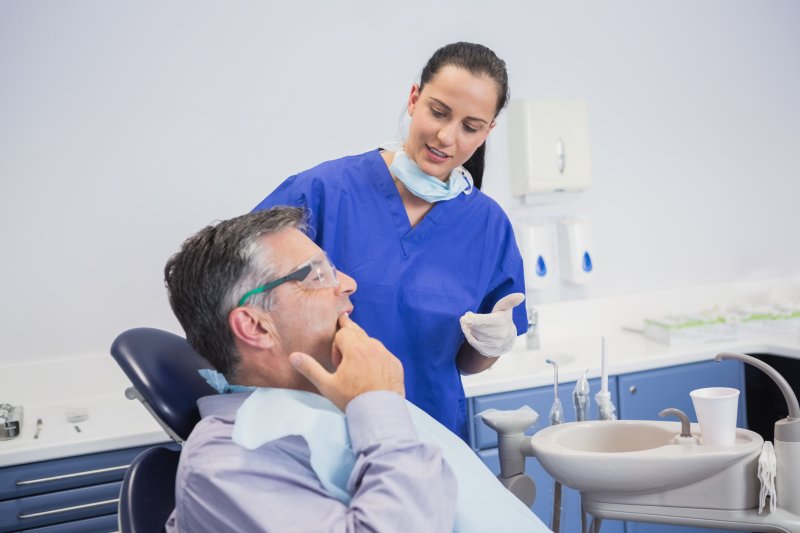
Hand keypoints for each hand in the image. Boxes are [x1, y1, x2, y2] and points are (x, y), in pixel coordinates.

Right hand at [289, 313, 404, 410]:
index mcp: (355, 349)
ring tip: (358, 365)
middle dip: (349, 333)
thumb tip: (293, 356)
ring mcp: (386, 355)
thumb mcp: (327, 385)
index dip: (336, 345)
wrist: (379, 414)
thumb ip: (310, 368)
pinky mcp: (396, 364)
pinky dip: (376, 358)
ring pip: (371, 342)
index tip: (337, 363)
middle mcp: (372, 347)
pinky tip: (372, 373)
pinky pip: (384, 354)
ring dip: (363, 348)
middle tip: (344, 323)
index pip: (343, 333)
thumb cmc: (352, 399)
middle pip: (358, 332)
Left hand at [459, 293, 524, 356]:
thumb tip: (521, 295)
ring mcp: (494, 345)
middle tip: (467, 317)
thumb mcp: (504, 309)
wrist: (506, 340)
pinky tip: (469, 331)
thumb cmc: (502, 319)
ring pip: (474, 335)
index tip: (467, 315)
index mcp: (502, 322)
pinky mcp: (488, 352)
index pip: (484, 320)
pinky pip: (473, 343)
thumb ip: (509, 301)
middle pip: (476, 327)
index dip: (474, 318)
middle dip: (470, 322)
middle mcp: (500, 335)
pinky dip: (468, 336)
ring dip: (468, 328)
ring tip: (469, 324)